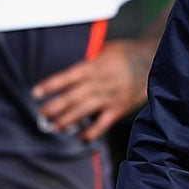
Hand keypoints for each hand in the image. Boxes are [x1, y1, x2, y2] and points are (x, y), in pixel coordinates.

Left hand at [34, 39, 152, 140]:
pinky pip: (104, 123)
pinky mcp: (120, 108)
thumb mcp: (104, 49)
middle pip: (74, 96)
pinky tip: (82, 138)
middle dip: (55, 107)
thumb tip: (67, 74)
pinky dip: (93, 132)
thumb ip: (87, 61)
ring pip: (86, 110)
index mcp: (95, 65)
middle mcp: (101, 82)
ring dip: (68, 120)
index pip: (68, 76)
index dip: (52, 85)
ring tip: (54, 127)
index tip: (36, 92)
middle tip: (41, 114)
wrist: (153, 60)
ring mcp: (111, 96)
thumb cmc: (124, 53)